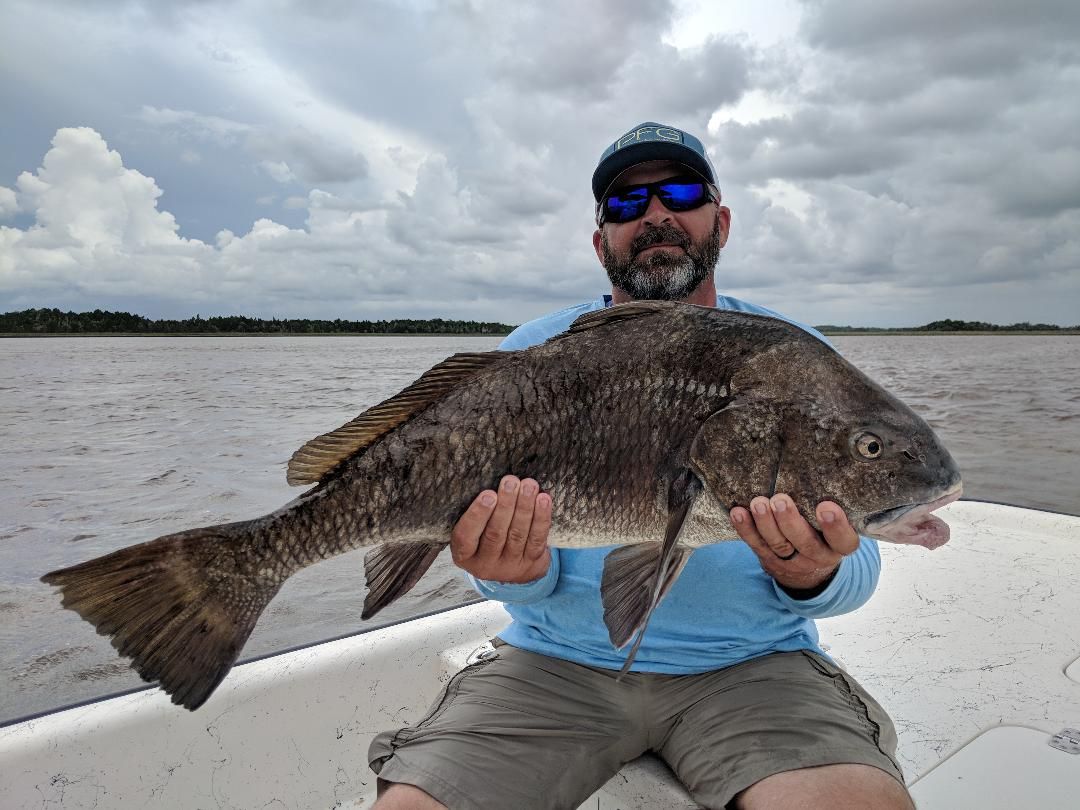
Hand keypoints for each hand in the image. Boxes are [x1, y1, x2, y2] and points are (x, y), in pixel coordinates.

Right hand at [450, 475, 551, 582]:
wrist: (510, 565)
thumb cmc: (484, 536)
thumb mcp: (472, 530)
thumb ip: (476, 512)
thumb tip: (487, 477)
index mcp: (463, 555)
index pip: (466, 536)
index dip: (477, 515)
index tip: (488, 494)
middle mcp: (485, 565)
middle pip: (495, 533)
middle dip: (505, 505)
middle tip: (511, 481)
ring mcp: (509, 567)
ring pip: (518, 534)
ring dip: (524, 507)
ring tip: (529, 485)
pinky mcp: (531, 564)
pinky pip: (537, 539)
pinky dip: (541, 518)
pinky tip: (543, 499)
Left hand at [730, 494, 859, 592]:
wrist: (807, 571)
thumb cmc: (824, 534)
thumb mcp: (836, 527)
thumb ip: (831, 507)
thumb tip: (820, 468)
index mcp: (839, 547)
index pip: (843, 540)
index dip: (836, 526)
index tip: (825, 507)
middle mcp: (817, 556)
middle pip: (805, 543)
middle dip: (790, 522)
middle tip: (780, 500)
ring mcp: (792, 561)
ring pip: (778, 545)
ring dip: (766, 523)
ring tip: (759, 503)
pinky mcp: (769, 559)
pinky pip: (756, 545)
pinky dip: (746, 529)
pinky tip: (738, 513)